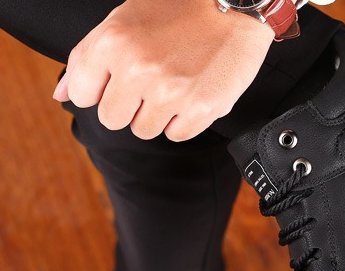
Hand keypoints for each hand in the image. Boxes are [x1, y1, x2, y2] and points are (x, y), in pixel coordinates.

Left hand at [52, 0, 274, 140]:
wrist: (233, 7)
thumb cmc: (177, 12)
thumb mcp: (122, 22)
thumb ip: (87, 59)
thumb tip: (61, 94)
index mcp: (112, 43)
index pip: (84, 97)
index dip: (102, 90)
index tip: (119, 80)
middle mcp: (138, 69)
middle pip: (113, 119)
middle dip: (128, 106)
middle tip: (151, 83)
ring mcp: (170, 92)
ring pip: (144, 130)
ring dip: (156, 114)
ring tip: (174, 85)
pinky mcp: (200, 109)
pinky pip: (176, 135)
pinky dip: (182, 121)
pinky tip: (191, 94)